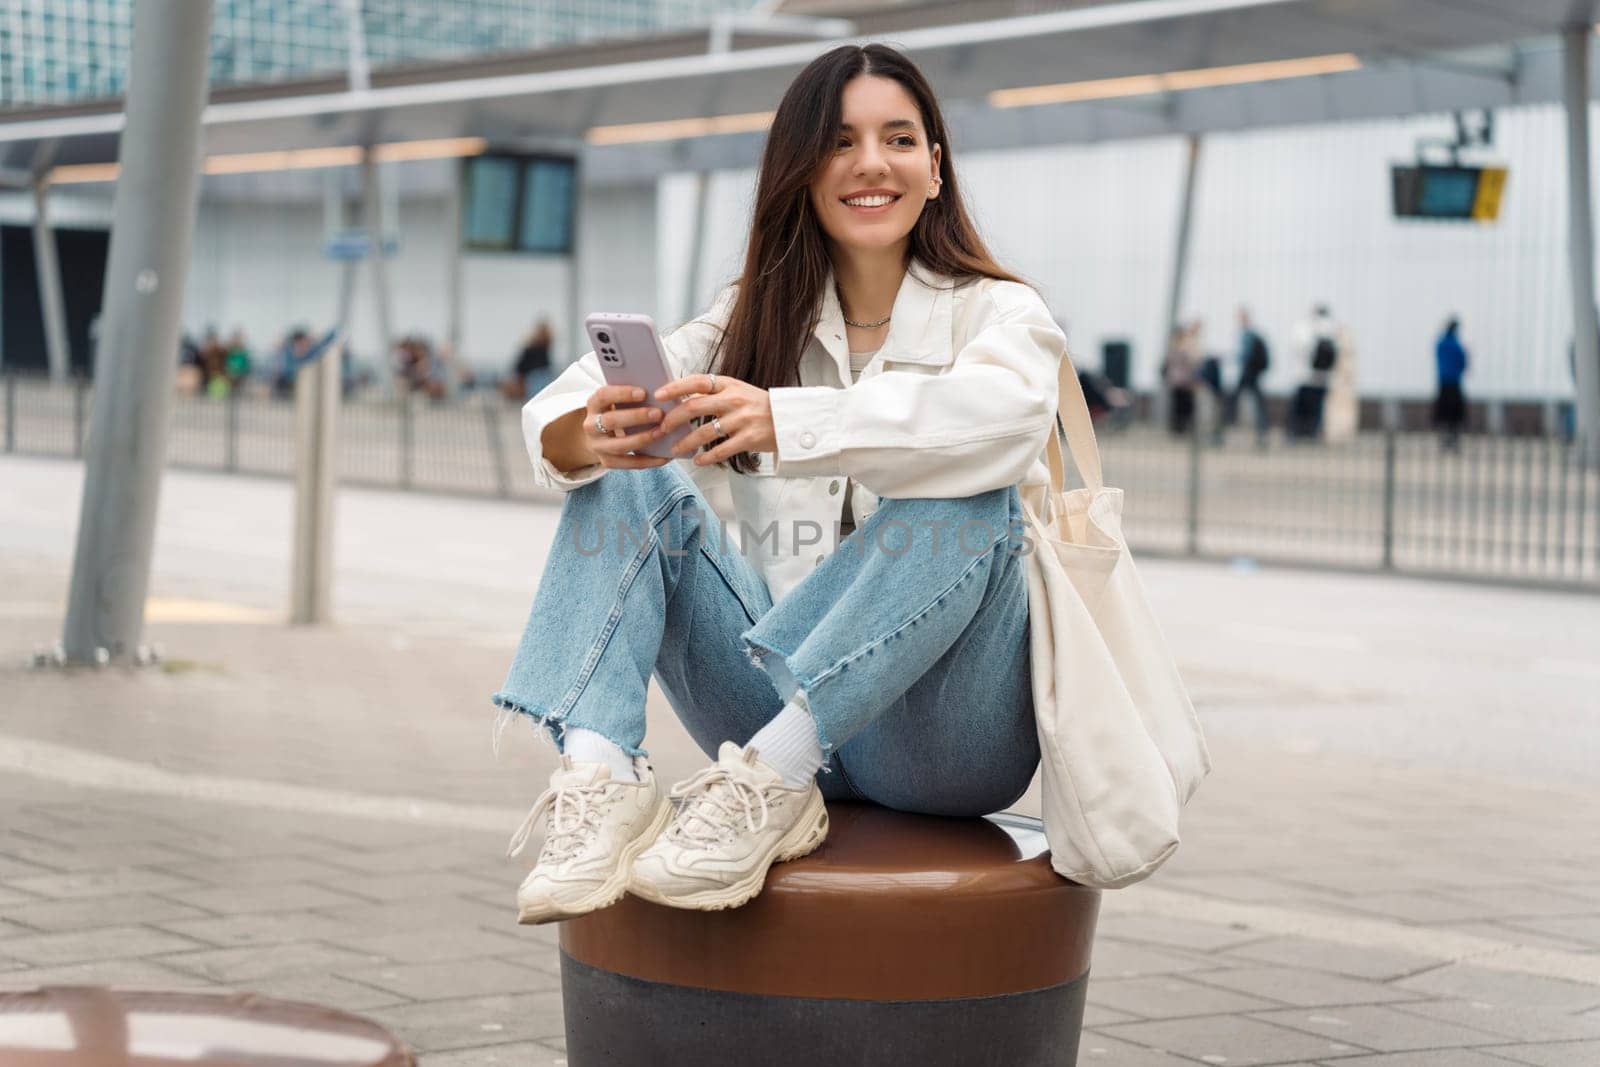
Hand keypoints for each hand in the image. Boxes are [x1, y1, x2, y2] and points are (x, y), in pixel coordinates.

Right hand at [583, 384, 669, 469]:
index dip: (622, 394)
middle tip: (658, 413)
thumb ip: (633, 397)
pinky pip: (628, 463)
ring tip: (662, 432)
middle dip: (636, 417)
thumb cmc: (618, 411)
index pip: (603, 395)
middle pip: (610, 421)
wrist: (600, 436)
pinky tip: (664, 456)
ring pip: (619, 445)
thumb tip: (659, 394)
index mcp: (594, 404)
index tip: (643, 393)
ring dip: (642, 439)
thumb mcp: (618, 401)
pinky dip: (648, 460)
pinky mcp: (607, 462)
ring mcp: (597, 446)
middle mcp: (591, 425)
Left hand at [653, 373, 775, 465]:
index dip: (675, 387)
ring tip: (675, 450)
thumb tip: (682, 400)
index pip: (697, 381)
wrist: (790, 419)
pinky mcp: (749, 439)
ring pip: (704, 432)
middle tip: (661, 428)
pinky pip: (720, 450)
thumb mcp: (739, 391)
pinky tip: (697, 461)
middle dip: (673, 419)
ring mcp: (741, 420)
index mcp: (729, 385)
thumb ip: (714, 393)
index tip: (658, 395)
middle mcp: (734, 400)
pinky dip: (706, 458)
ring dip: (685, 442)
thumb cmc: (759, 406)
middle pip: (694, 406)